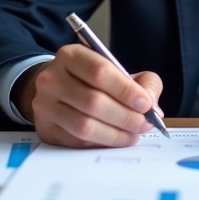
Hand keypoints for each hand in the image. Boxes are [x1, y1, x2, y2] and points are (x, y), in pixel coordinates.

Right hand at [13, 44, 163, 147]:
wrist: (55, 88)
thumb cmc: (90, 79)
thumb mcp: (116, 70)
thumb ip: (142, 82)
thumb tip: (153, 107)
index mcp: (71, 56)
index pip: (99, 72)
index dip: (126, 90)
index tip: (145, 103)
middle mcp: (53, 79)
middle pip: (93, 102)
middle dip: (125, 116)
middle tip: (144, 124)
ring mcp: (46, 105)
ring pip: (84, 126)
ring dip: (115, 134)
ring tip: (133, 135)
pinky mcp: (46, 128)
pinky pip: (77, 141)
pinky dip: (101, 143)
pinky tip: (115, 139)